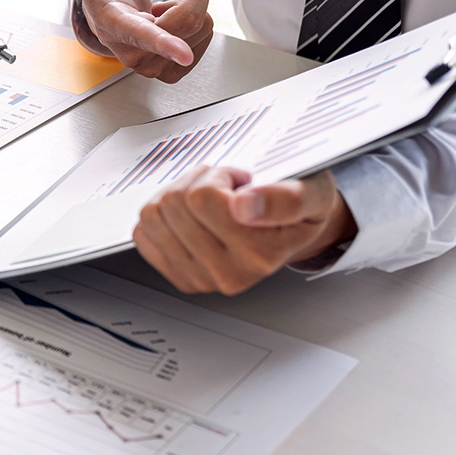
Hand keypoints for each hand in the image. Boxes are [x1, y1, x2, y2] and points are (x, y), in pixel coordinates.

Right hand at [68, 0, 213, 82]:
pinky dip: (199, 21)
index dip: (164, 44)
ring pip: (202, 27)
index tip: (184, 55)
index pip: (140, 35)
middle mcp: (132, 54)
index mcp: (113, 27)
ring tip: (167, 6)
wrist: (109, 12)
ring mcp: (153, 66)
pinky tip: (175, 19)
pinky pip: (207, 38)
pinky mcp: (171, 70)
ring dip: (194, 6)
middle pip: (187, 20)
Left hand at [132, 167, 357, 294]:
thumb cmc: (299, 209)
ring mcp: (201, 278)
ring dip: (178, 195)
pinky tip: (191, 217)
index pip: (203, 197)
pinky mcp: (179, 276)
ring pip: (154, 214)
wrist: (294, 234)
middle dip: (199, 182)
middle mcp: (229, 273)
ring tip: (209, 200)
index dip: (219, 176)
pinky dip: (162, 216)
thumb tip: (246, 207)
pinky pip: (143, 233)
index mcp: (260, 254)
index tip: (240, 181)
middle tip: (226, 188)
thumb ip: (286, 198)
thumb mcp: (312, 193)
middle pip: (175, 202)